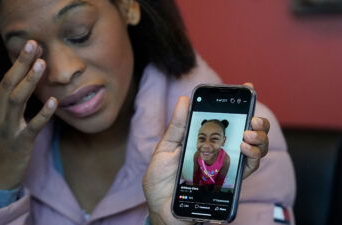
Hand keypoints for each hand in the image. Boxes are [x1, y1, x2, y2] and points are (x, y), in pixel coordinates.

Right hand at [0, 40, 56, 189]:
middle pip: (11, 85)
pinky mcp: (22, 143)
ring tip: (42, 64)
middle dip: (22, 64)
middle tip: (35, 44)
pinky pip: (33, 126)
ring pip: (18, 101)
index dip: (18, 62)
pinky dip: (43, 114)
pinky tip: (53, 101)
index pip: (5, 80)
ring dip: (30, 82)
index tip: (30, 44)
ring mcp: (9, 129)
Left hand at [143, 85, 270, 224]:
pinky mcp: (231, 182)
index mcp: (206, 140)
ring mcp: (228, 166)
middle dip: (257, 121)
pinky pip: (250, 167)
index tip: (247, 87)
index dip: (239, 103)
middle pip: (249, 132)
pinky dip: (253, 156)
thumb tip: (183, 99)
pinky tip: (245, 148)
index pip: (227, 120)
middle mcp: (222, 151)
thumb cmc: (161, 179)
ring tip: (248, 134)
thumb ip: (177, 126)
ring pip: (255, 148)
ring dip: (258, 137)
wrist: (162, 208)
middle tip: (251, 117)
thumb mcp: (165, 148)